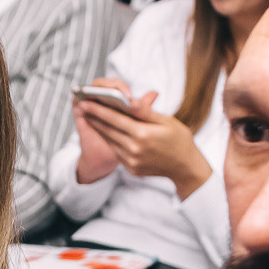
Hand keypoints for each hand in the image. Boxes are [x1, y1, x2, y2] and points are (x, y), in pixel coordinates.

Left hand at [74, 90, 213, 197]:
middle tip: (82, 107)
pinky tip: (104, 132)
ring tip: (90, 118)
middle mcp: (134, 149)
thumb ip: (145, 111)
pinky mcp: (131, 168)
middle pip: (108, 130)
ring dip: (99, 129)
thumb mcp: (166, 121)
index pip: (115, 119)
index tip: (85, 102)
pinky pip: (116, 152)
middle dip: (94, 118)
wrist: (185, 167)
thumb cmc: (179, 139)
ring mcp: (132, 161)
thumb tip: (129, 99)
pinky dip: (109, 141)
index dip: (98, 110)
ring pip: (110, 141)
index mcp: (142, 135)